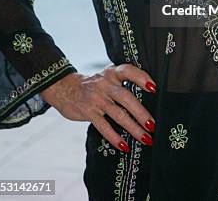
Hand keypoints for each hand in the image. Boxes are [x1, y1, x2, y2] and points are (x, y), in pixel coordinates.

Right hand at [39, 64, 156, 152]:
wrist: (64, 87)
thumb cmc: (93, 84)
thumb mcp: (107, 77)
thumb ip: (122, 83)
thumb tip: (147, 98)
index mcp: (112, 73)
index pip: (128, 71)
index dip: (141, 77)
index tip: (153, 88)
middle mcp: (105, 84)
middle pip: (126, 98)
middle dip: (141, 113)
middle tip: (153, 125)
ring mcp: (96, 98)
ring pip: (118, 114)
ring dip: (133, 128)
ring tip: (145, 138)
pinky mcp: (88, 111)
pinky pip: (104, 126)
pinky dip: (115, 137)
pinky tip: (124, 146)